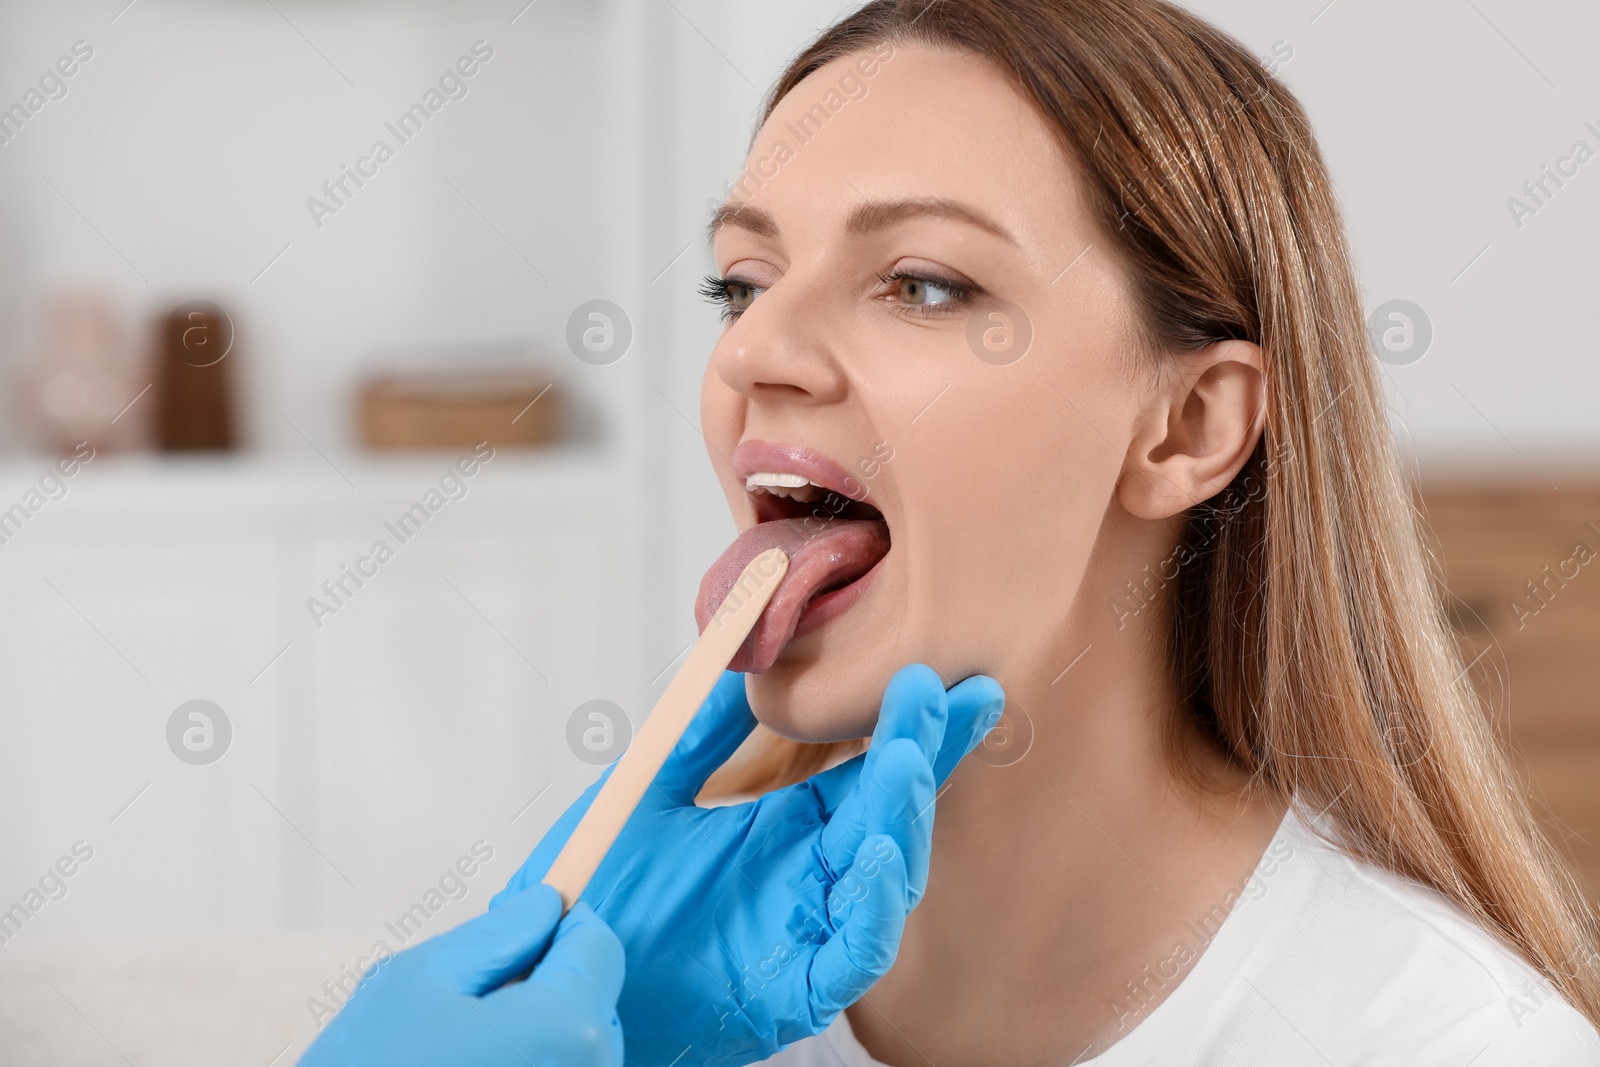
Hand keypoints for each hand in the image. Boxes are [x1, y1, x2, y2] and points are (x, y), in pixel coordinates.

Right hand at [298, 884, 624, 1066]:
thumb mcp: (420, 981)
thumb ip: (497, 936)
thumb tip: (544, 906)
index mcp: (566, 1027)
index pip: (598, 947)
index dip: (557, 928)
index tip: (516, 936)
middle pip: (592, 1001)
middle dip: (544, 986)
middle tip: (471, 1006)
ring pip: (578, 1046)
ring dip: (537, 1033)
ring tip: (465, 1049)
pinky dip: (531, 1065)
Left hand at [493, 663, 1004, 1066]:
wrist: (560, 978)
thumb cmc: (603, 899)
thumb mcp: (650, 796)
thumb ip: (701, 737)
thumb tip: (742, 663)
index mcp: (785, 828)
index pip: (866, 770)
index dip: (906, 726)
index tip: (938, 676)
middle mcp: (811, 876)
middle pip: (888, 811)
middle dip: (919, 751)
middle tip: (938, 693)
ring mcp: (809, 933)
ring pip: (885, 876)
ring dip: (901, 816)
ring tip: (905, 757)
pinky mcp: (797, 991)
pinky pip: (855, 953)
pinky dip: (875, 908)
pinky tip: (878, 856)